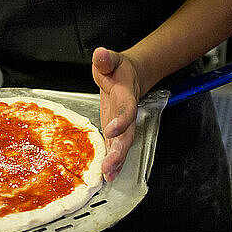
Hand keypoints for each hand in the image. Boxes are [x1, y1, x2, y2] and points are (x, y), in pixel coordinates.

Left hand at [92, 47, 141, 181]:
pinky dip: (113, 163)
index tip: (111, 130)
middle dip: (119, 152)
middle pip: (127, 136)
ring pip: (122, 146)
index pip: (126, 110)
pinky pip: (116, 149)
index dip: (121, 120)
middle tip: (109, 166)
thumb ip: (106, 60)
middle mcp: (127, 115)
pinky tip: (107, 176)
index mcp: (126, 97)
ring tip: (108, 177)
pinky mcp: (116, 132)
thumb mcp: (110, 60)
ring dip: (116, 162)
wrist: (131, 77)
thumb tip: (100, 54)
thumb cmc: (118, 70)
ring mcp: (123, 126)